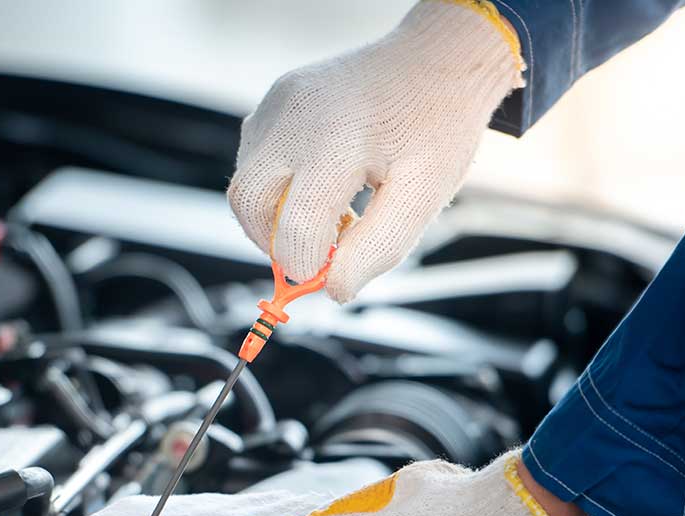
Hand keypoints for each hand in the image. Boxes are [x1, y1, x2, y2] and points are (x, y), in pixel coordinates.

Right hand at [227, 0, 523, 301]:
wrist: (439, 56)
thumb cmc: (437, 126)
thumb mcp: (423, 195)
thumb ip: (378, 248)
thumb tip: (334, 290)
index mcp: (337, 141)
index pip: (295, 227)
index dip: (308, 265)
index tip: (330, 273)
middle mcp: (295, 117)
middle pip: (247, 203)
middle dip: (273, 242)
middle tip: (316, 251)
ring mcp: (278, 103)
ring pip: (245, 183)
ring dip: (274, 216)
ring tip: (329, 214)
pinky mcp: (274, 100)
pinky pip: (254, 158)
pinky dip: (276, 187)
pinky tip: (320, 186)